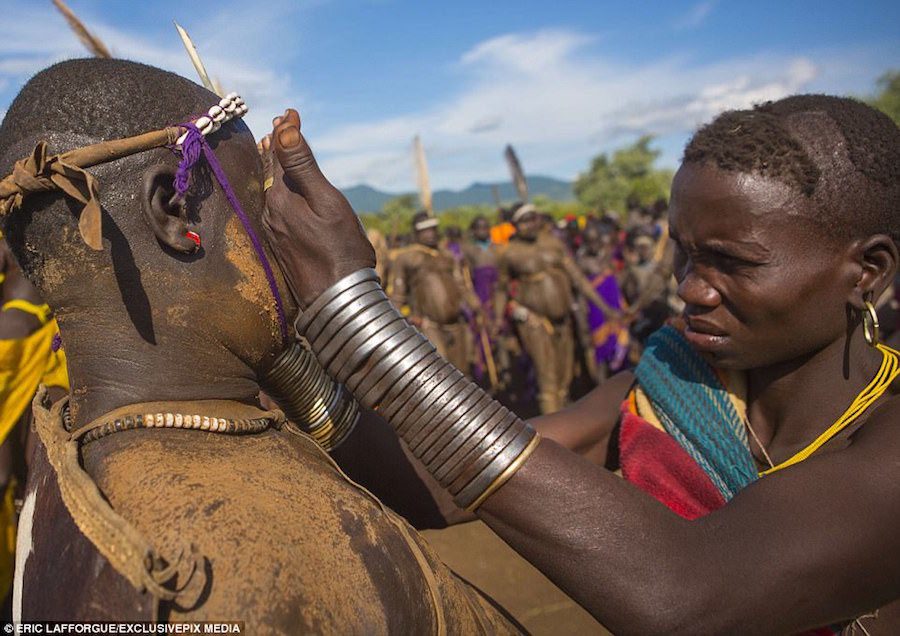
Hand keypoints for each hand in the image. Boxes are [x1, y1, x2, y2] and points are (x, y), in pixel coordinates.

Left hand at [262, 109, 375, 307]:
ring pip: (271, 189)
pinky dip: (279, 189)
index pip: (278, 154)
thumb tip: (284, 130)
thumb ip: (304, 167)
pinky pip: (276, 207)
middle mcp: (271, 213)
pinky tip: (283, 190)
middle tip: (281, 123)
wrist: (338, 300)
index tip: (290, 112)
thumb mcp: (327, 202)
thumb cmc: (341, 250)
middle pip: (271, 171)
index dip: (284, 131)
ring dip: (276, 167)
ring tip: (276, 148)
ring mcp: (274, 231)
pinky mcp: (281, 246)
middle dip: (277, 146)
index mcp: (281, 199)